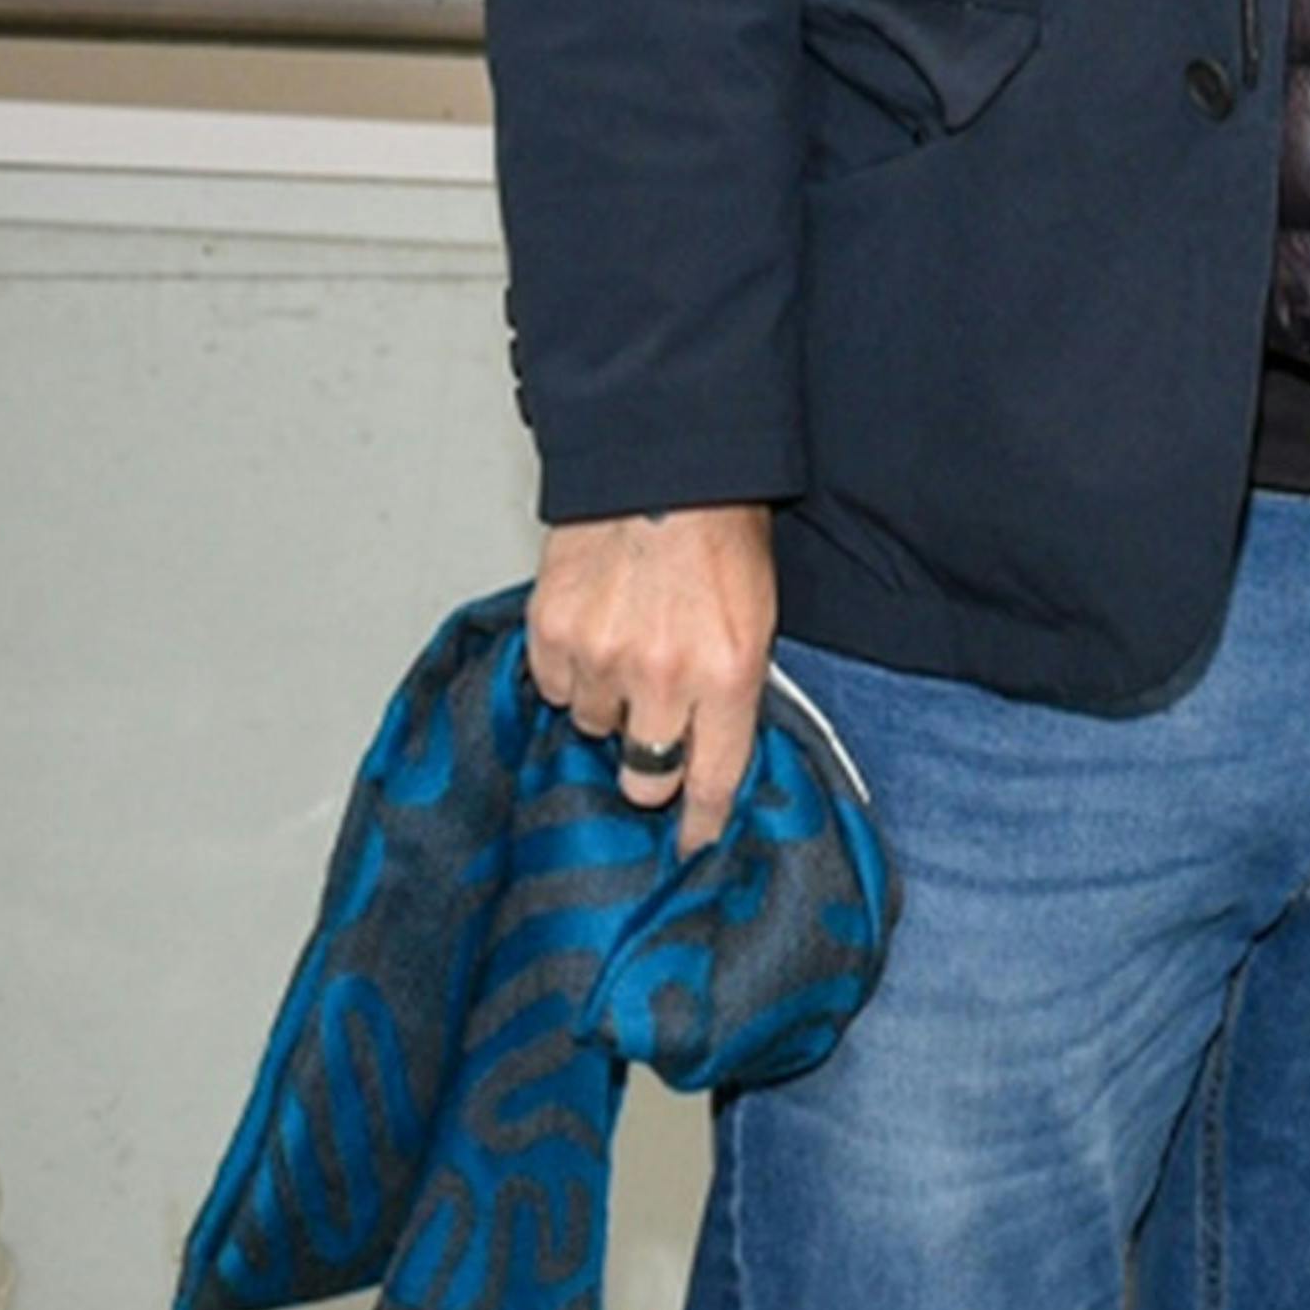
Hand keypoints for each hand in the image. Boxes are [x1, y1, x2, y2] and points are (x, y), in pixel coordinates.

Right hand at [528, 504, 782, 853]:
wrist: (662, 464)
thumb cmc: (720, 534)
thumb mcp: (757, 616)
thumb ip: (734, 687)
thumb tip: (712, 749)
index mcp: (729, 673)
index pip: (713, 781)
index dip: (701, 824)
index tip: (693, 845)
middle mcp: (664, 675)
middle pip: (646, 776)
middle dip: (651, 766)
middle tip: (656, 733)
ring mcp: (603, 656)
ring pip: (596, 728)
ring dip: (611, 703)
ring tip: (629, 647)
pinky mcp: (552, 633)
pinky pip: (556, 688)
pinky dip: (573, 671)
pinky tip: (595, 630)